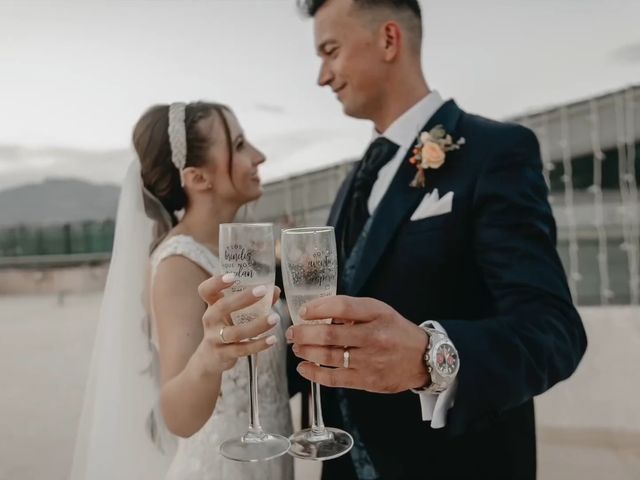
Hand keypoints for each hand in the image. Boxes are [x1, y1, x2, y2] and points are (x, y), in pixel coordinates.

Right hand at [195, 274, 280, 374]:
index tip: (233, 276)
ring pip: (236, 332)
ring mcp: (215, 338)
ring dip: (257, 325)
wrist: (210, 358)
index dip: (216, 282)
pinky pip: (242, 349)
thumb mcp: (234, 313)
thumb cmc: (225, 326)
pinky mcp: (223, 354)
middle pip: (222, 307)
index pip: (206, 290)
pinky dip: (258, 345)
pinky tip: (272, 339)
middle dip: (243, 298)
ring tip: (275, 318)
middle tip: (262, 291)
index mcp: (211, 305)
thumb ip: (255, 301)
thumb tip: (275, 290)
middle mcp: (210, 320)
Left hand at [287, 295, 428, 392]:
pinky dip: (315, 373)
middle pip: (330, 335)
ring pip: (329, 357)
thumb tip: (316, 314)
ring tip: (297, 347)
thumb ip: (351, 311)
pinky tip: (304, 368)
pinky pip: (335, 378)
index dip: (318, 308)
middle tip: (292, 332)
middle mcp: (374, 336)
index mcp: (377, 314)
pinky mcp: (367, 380)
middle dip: (304, 333)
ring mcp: (370, 360)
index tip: (303, 311)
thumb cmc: (394, 331)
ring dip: (306, 351)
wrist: (422, 358)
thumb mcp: (379, 311)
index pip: (342, 306)